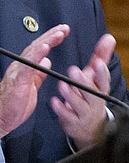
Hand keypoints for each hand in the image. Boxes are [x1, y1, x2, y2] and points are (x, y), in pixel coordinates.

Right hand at [0, 24, 69, 137]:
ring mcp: (18, 72)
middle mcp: (20, 66)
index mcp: (24, 68)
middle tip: (64, 28)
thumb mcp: (31, 86)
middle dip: (51, 36)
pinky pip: (28, 65)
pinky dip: (36, 56)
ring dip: (46, 42)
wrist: (1, 117)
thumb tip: (46, 61)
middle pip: (36, 46)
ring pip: (33, 52)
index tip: (62, 32)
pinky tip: (45, 49)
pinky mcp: (18, 80)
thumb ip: (38, 73)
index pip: (38, 49)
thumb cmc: (13, 104)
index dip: (50, 39)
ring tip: (58, 34)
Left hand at [50, 33, 114, 148]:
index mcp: (100, 89)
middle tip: (73, 70)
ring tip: (62, 84)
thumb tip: (109, 37)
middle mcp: (94, 102)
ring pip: (79, 105)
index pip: (104, 81)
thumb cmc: (89, 95)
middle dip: (84, 82)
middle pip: (92, 93)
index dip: (102, 73)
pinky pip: (67, 116)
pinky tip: (54, 101)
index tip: (98, 63)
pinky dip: (60, 109)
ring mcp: (84, 113)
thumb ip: (100, 57)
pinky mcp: (73, 122)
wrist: (87, 125)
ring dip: (71, 94)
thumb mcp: (95, 77)